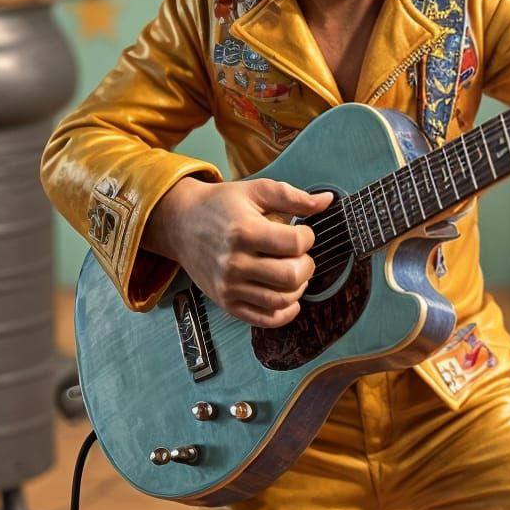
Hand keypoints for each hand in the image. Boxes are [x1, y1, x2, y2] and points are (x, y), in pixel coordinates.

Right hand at [151, 175, 331, 327]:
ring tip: (294, 271)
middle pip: (291, 276)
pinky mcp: (226, 303)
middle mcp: (234, 263)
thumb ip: (293, 197)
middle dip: (307, 264)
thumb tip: (327, 201)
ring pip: (281, 300)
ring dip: (299, 287)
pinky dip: (285, 313)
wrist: (181, 224)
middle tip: (301, 254)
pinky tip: (291, 299)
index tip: (302, 232)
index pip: (295, 243)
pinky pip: (265, 320)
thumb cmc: (222, 204)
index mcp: (244, 231)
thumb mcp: (256, 190)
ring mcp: (229, 287)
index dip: (308, 236)